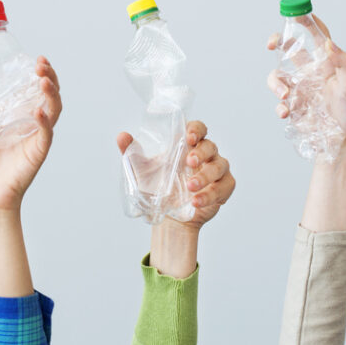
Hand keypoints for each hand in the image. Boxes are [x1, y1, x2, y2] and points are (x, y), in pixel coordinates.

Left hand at [0, 56, 61, 213]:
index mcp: (17, 113)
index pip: (35, 87)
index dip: (41, 72)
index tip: (36, 59)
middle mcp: (31, 122)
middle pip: (49, 94)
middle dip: (50, 77)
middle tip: (41, 65)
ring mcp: (36, 135)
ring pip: (54, 110)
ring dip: (52, 93)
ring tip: (44, 80)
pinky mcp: (37, 151)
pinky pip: (46, 133)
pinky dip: (44, 121)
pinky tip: (38, 112)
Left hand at [117, 121, 234, 277]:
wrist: (168, 216)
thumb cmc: (158, 187)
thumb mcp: (142, 170)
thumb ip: (131, 152)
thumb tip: (122, 136)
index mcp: (188, 145)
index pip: (198, 128)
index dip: (196, 129)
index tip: (188, 137)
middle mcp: (206, 154)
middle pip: (210, 146)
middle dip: (201, 153)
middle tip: (189, 162)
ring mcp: (217, 170)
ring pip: (219, 166)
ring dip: (205, 176)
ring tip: (190, 187)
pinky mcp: (223, 188)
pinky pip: (223, 187)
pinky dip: (211, 194)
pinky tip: (197, 201)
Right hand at [266, 14, 345, 140]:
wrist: (340, 140)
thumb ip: (343, 63)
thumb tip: (330, 44)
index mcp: (327, 63)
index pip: (317, 37)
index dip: (307, 22)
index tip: (296, 12)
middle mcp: (311, 72)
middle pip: (290, 49)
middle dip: (278, 41)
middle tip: (271, 43)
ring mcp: (300, 88)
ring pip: (278, 75)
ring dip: (276, 83)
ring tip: (284, 96)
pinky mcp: (292, 104)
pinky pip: (279, 100)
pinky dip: (279, 105)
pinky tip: (286, 112)